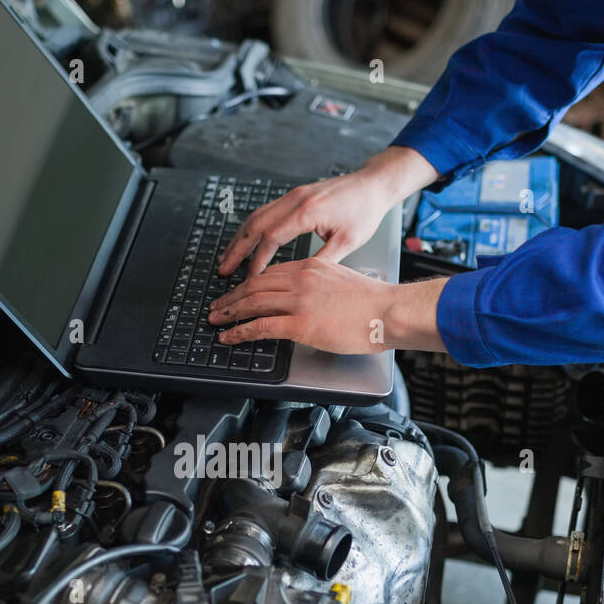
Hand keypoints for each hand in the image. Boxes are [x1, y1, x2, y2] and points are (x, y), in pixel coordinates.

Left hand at [208, 256, 448, 354]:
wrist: (388, 311)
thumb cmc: (374, 303)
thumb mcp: (342, 281)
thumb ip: (321, 286)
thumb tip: (310, 301)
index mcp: (311, 266)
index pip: (271, 273)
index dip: (248, 283)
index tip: (238, 292)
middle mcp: (301, 278)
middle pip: (255, 284)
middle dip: (231, 296)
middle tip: (216, 305)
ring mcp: (299, 300)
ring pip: (252, 302)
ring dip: (229, 311)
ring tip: (215, 320)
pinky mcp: (300, 323)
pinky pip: (261, 326)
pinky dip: (240, 331)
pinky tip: (228, 336)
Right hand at [218, 145, 437, 277]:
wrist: (373, 185)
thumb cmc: (365, 211)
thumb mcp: (348, 242)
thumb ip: (322, 261)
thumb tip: (298, 282)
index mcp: (308, 211)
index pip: (271, 238)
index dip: (257, 261)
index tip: (249, 280)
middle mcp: (295, 199)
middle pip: (254, 225)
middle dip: (236, 249)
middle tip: (223, 270)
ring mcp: (292, 195)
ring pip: (256, 216)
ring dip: (239, 238)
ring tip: (227, 259)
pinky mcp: (294, 196)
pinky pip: (265, 212)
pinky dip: (251, 229)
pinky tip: (244, 242)